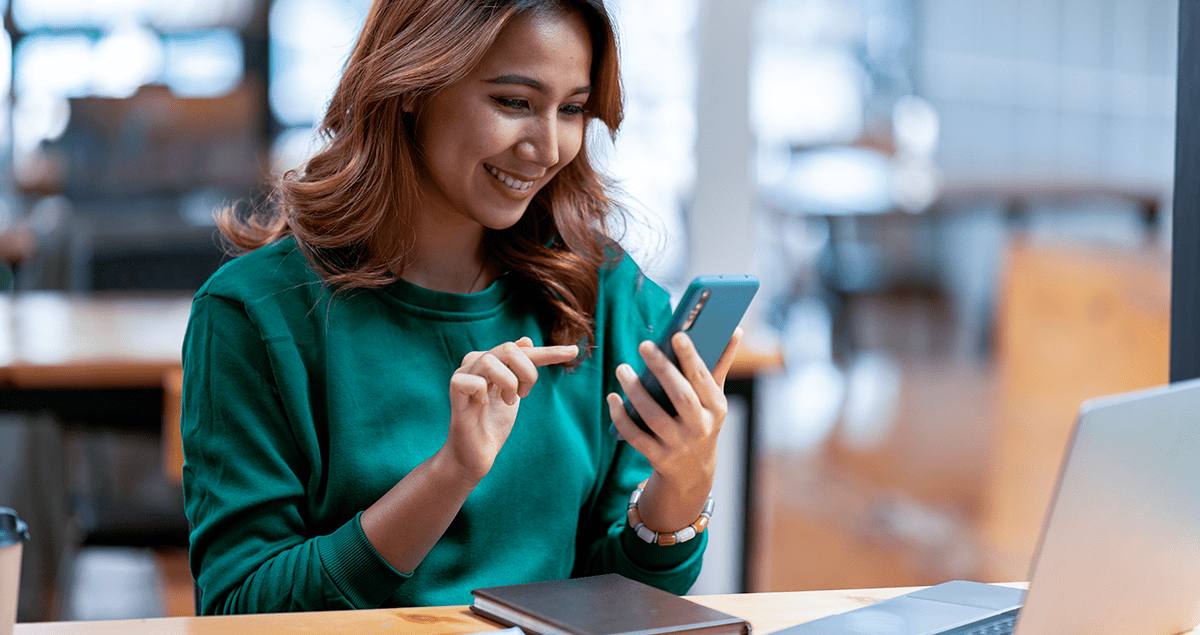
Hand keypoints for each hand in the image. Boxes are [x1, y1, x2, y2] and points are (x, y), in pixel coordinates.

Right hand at [444, 337, 578, 482]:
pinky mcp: (455, 391)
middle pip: (509, 349)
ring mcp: (463, 375)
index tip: (574, 352)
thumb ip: (520, 369)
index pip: (523, 350)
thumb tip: (526, 340)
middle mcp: (475, 362)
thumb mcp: (515, 394)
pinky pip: (474, 381)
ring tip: (506, 401)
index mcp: (490, 360)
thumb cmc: (493, 424)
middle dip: (527, 373)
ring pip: (490, 361)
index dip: (550, 352)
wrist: (475, 455)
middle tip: (523, 395)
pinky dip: (485, 394)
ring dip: (507, 384)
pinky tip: (483, 405)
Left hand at [606, 328, 742, 531]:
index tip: (676, 335)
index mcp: (716, 408)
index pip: (703, 379)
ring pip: (654, 417)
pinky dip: (622, 418)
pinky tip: (613, 398)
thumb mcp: (714, 397)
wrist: (693, 470)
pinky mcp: (659, 458)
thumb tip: (734, 329)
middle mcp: (700, 428)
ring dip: (636, 392)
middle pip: (680, 397)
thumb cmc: (701, 420)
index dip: (690, 357)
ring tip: (622, 369)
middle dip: (662, 369)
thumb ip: (720, 364)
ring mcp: (678, 445)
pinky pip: (636, 437)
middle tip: (644, 345)